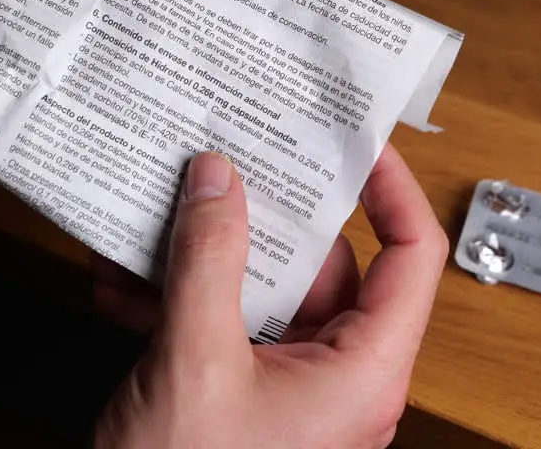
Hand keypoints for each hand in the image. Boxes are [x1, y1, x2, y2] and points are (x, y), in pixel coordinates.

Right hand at [93, 144, 448, 448]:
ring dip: (208, 256)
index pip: (412, 257)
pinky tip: (127, 276)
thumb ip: (207, 262)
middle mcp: (340, 376)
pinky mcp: (247, 398)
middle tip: (235, 160)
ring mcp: (293, 388)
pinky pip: (228, 327)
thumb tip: (219, 182)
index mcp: (365, 370)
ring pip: (265, 292)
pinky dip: (182, 298)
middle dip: (267, 215)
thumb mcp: (194, 362)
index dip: (395, 190)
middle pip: (326, 265)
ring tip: (163, 210)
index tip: (359, 143)